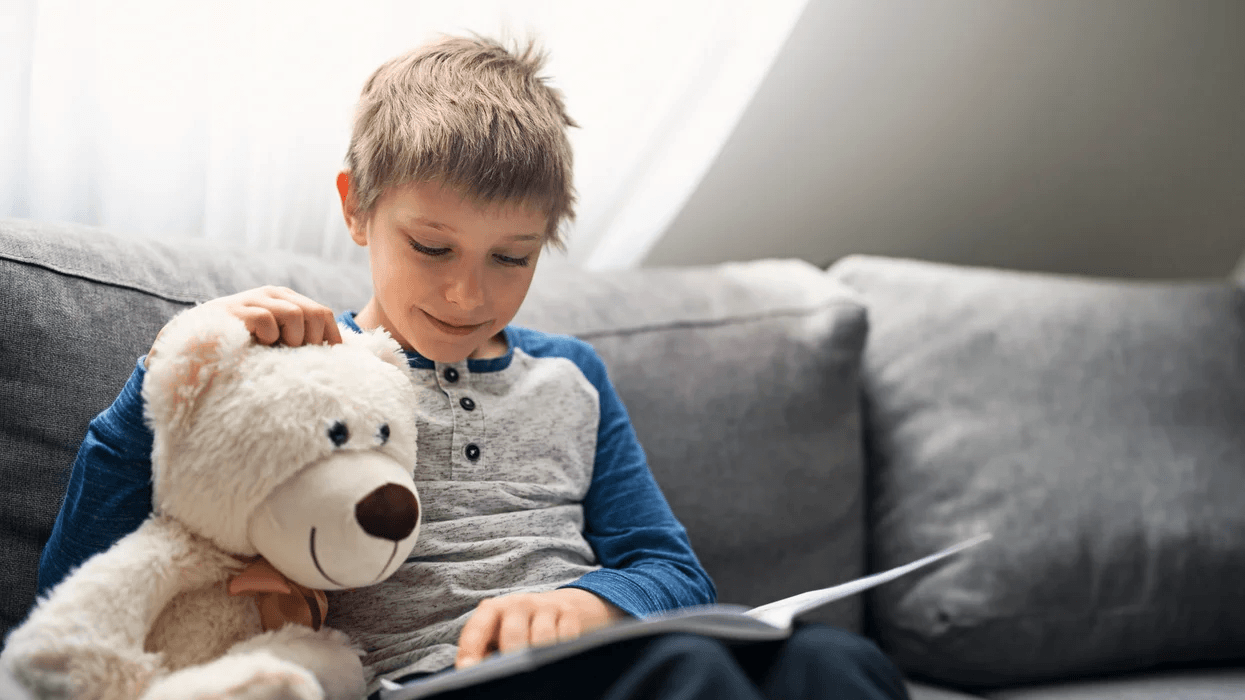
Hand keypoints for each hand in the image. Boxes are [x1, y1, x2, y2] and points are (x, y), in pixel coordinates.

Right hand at [147, 286, 341, 366]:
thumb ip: (294, 343)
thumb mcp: (271, 344)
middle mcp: (272, 295)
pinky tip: (258, 347)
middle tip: (300, 360)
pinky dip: (269, 337)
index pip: (322, 314)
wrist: (189, 348)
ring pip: (296, 314)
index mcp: (285, 301)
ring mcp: (252, 299)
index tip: (331, 362)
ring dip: (293, 341)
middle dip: (314, 340)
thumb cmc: (237, 351)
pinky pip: (266, 320)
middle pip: (315, 313)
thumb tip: (330, 360)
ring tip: (277, 354)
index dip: (331, 338)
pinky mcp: (235, 310)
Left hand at [454, 589, 626, 668]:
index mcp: (493, 608)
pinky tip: (556, 662)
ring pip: (542, 637)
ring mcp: (545, 606)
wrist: (554, 605)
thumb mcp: (496, 634)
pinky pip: (567, 636)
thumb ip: (484, 652)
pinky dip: (562, 651)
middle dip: (511, 660)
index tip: (469, 671)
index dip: (471, 650)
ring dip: (539, 657)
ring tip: (534, 675)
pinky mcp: (569, 613)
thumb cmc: (517, 628)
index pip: (477, 628)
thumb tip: (475, 672)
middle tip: (510, 676)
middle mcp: (518, 603)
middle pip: (513, 634)